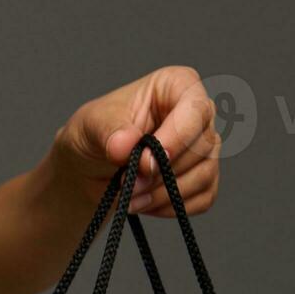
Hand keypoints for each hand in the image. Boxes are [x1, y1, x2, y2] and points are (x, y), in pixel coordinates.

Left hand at [51, 65, 221, 216]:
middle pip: (201, 147)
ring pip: (204, 175)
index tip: (147, 163)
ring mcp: (204, 147)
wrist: (89, 166)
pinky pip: (202, 198)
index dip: (175, 138)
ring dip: (164, 195)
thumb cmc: (93, 133)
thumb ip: (110, 132)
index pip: (195, 109)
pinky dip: (172, 208)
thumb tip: (126, 145)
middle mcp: (198, 114)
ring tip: (130, 198)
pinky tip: (145, 202)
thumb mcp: (91, 125)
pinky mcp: (203, 177)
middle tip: (127, 185)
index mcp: (177, 85)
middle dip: (160, 174)